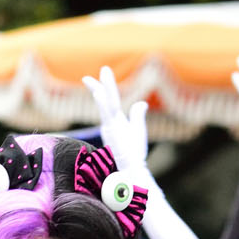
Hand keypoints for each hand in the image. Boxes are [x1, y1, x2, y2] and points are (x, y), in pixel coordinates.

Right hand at [82, 66, 148, 185]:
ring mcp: (110, 127)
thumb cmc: (135, 153)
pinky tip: (99, 92)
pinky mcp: (111, 132)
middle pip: (106, 99)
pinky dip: (102, 102)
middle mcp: (111, 122)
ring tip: (97, 76)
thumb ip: (137, 114)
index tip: (103, 73)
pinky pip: (106, 114)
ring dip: (101, 89)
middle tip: (104, 69)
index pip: (110, 101)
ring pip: (105, 104)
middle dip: (103, 84)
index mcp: (116, 120)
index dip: (106, 87)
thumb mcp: (138, 129)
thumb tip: (141, 103)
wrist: (132, 170)